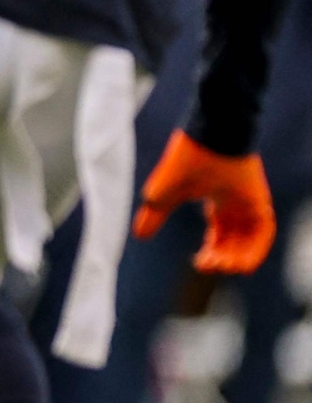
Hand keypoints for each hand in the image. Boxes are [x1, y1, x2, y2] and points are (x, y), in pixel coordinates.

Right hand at [133, 130, 275, 273]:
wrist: (210, 134)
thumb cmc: (187, 157)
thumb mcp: (164, 193)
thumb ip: (154, 214)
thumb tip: (138, 236)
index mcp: (218, 200)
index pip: (221, 233)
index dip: (211, 251)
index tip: (197, 260)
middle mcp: (236, 204)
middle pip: (236, 240)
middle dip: (222, 258)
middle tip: (207, 265)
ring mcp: (250, 202)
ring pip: (251, 240)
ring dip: (239, 259)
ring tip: (223, 268)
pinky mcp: (259, 201)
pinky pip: (264, 233)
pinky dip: (255, 250)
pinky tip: (240, 263)